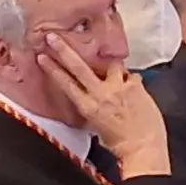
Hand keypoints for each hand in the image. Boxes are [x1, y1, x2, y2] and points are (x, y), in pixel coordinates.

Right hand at [36, 34, 171, 175]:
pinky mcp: (135, 86)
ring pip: (109, 64)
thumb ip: (92, 107)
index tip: (43, 56)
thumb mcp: (97, 126)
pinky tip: (133, 88)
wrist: (143, 148)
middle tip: (53, 36)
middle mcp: (100, 95)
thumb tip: (90, 94)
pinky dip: (130, 80)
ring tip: (113, 74)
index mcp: (88, 107)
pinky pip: (130, 74)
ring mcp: (118, 88)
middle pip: (78, 67)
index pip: (66, 83)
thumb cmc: (120, 143)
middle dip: (64, 50)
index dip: (53, 69)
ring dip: (110, 66)